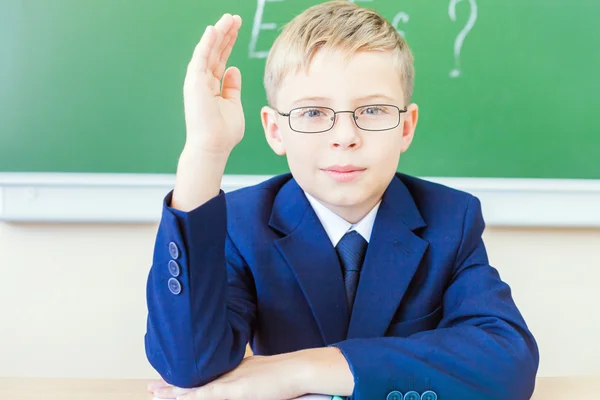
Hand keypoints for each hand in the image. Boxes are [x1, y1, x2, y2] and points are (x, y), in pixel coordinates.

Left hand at [150, 354, 310, 399]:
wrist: (297, 369)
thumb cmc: (285, 374)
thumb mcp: (261, 375)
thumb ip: (247, 379)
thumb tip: (244, 384)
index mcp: (234, 369)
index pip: (204, 374)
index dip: (185, 378)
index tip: (169, 378)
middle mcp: (228, 372)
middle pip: (195, 378)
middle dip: (172, 384)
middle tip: (151, 385)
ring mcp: (230, 380)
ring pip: (196, 386)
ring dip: (174, 391)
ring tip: (154, 391)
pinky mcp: (235, 389)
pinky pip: (208, 394)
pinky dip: (191, 396)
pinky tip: (177, 398)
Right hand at [183, 13, 244, 154]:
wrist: (214, 146)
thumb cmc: (224, 132)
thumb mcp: (233, 104)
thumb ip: (232, 87)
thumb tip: (233, 68)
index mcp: (212, 86)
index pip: (220, 58)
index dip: (229, 42)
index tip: (237, 28)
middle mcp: (202, 81)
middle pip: (214, 51)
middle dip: (225, 33)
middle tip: (234, 17)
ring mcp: (197, 81)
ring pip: (207, 51)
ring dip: (218, 33)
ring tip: (228, 18)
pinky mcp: (194, 82)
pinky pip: (201, 58)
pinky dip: (207, 43)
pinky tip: (214, 30)